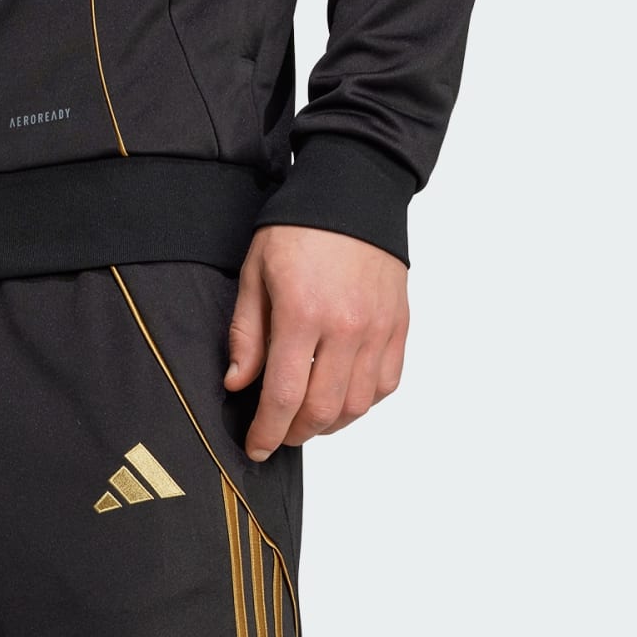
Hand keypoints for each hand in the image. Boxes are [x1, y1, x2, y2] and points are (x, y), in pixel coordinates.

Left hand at [225, 226, 409, 461]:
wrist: (355, 189)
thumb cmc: (300, 229)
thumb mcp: (256, 274)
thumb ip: (246, 334)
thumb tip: (238, 384)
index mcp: (304, 313)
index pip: (283, 396)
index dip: (267, 432)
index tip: (256, 447)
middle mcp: (347, 326)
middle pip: (321, 410)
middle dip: (294, 433)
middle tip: (278, 434)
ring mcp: (378, 328)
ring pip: (356, 405)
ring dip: (328, 424)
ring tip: (307, 418)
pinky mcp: (398, 325)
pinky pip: (385, 384)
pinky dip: (362, 403)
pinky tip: (341, 397)